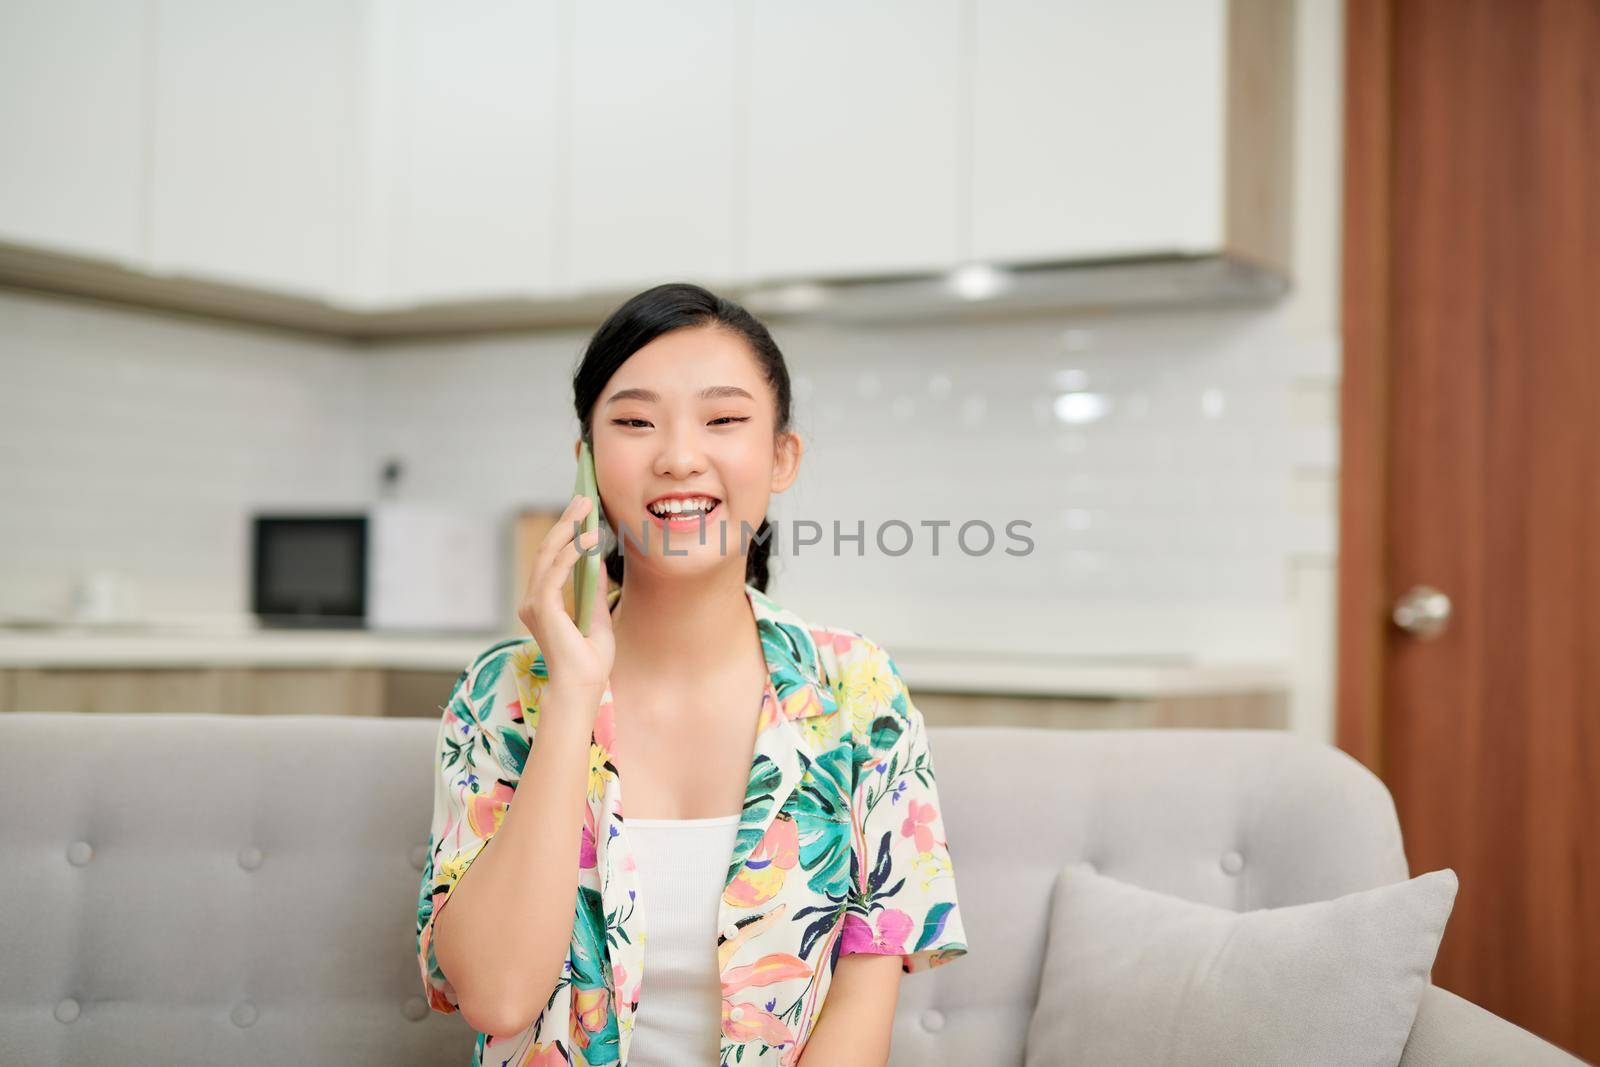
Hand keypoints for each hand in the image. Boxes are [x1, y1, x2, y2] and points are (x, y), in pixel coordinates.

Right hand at [516, 494, 614, 701]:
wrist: (583, 687)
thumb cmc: (590, 661)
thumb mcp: (598, 618)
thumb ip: (594, 592)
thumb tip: (599, 564)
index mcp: (543, 603)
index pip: (552, 559)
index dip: (565, 532)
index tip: (580, 511)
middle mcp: (533, 601)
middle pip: (547, 550)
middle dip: (565, 521)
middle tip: (583, 498)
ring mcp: (535, 604)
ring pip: (548, 554)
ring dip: (567, 528)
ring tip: (585, 507)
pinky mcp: (543, 608)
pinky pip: (556, 571)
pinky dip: (572, 552)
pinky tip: (589, 539)